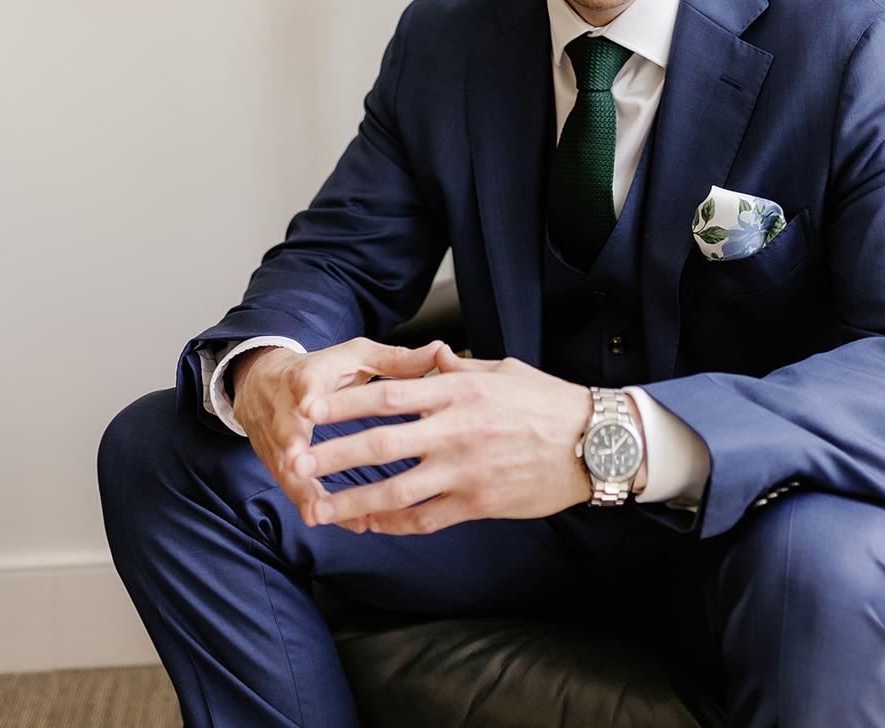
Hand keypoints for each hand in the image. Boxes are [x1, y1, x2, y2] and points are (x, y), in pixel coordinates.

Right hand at [230, 336, 448, 531]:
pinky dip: (317, 505)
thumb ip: (395, 360)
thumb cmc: (323, 370)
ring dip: (303, 490)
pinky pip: (295, 489)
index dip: (306, 396)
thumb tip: (439, 352)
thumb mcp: (355, 357)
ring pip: (286, 468)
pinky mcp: (277, 464)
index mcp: (309, 377)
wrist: (263, 383)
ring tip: (320, 513)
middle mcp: (286, 409)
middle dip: (291, 449)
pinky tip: (349, 522)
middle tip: (299, 465)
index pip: (305, 384)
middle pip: (286, 430)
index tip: (309, 407)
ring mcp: (277, 440)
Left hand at [288, 347, 620, 534]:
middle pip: (380, 443)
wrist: (591, 442)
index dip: (344, 402)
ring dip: (351, 501)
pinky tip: (369, 525)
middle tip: (294, 460)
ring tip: (316, 508)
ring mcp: (463, 471)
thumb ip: (460, 368)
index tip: (310, 406)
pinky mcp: (476, 503)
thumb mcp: (502, 370)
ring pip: (395, 490)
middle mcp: (454, 431)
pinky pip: (425, 519)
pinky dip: (393, 524)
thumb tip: (432, 360)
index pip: (388, 394)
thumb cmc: (547, 399)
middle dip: (332, 453)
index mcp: (457, 391)